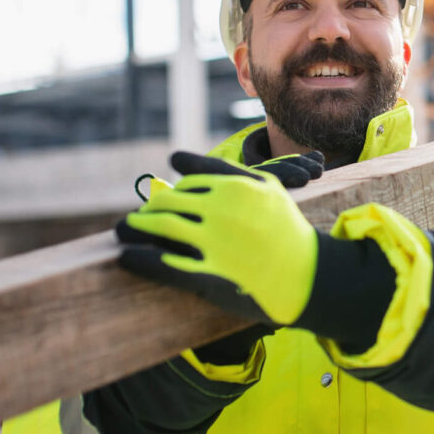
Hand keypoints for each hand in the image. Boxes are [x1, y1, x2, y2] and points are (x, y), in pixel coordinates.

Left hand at [116, 151, 319, 325]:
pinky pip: (163, 265)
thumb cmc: (286, 229)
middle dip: (149, 210)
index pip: (189, 184)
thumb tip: (173, 157)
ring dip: (137, 229)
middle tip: (137, 219)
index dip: (171, 193)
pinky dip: (140, 260)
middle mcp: (222, 211)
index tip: (160, 200)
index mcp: (234, 188)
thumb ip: (222, 169)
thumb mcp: (265, 189)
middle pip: (170, 203)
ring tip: (125, 232)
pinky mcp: (208, 275)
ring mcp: (214, 243)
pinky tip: (126, 258)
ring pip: (161, 229)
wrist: (308, 276)